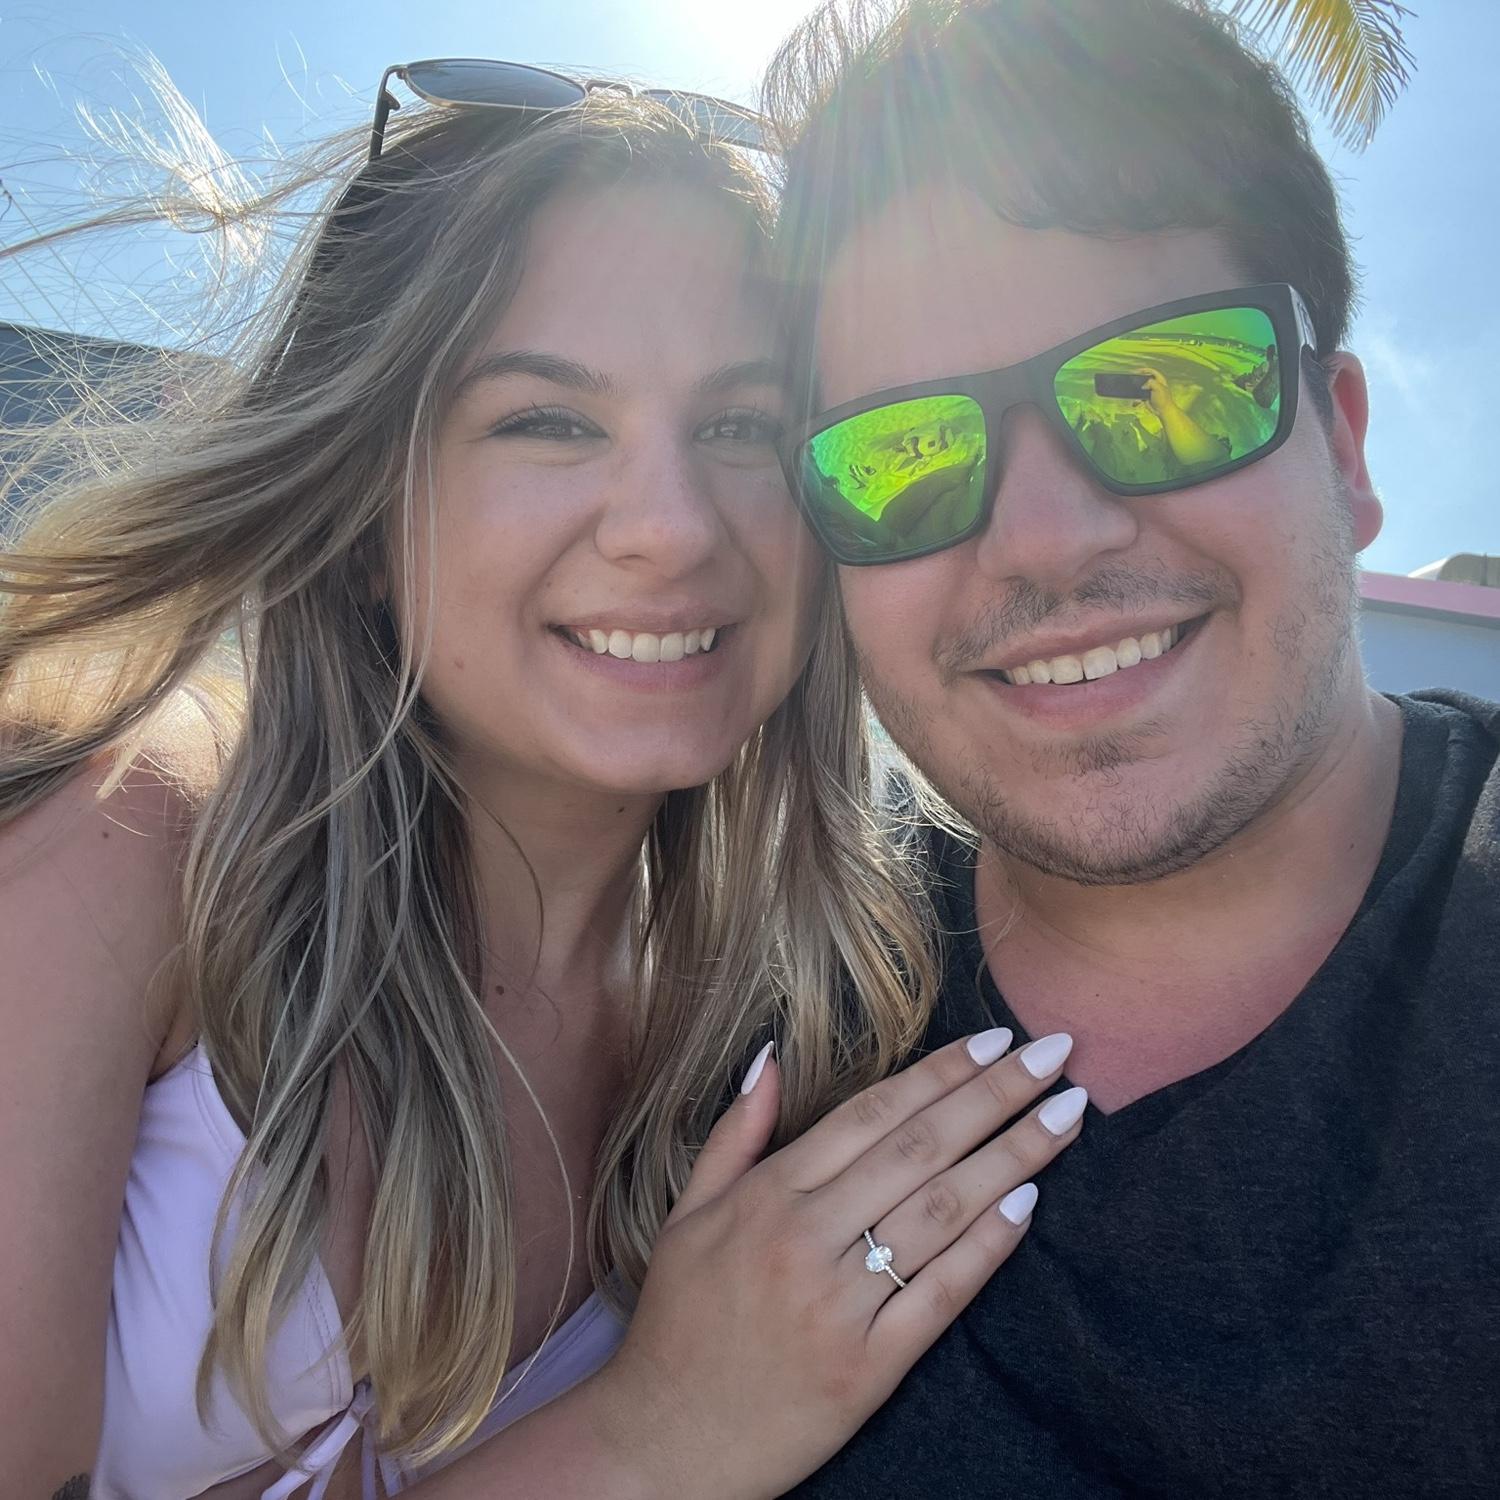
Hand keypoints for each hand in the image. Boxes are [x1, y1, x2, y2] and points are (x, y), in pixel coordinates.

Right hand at [587, 1030, 1084, 1498]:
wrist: (664, 1442)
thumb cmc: (679, 1322)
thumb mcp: (685, 1215)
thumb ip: (734, 1134)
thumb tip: (770, 1055)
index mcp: (765, 1195)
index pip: (872, 1113)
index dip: (939, 1071)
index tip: (996, 1039)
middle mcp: (804, 1239)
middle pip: (919, 1149)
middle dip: (995, 1095)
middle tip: (1057, 1055)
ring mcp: (839, 1304)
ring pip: (940, 1212)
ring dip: (1012, 1156)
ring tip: (1068, 1115)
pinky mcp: (868, 1369)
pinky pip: (940, 1296)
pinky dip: (987, 1247)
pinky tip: (1030, 1203)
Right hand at [1135, 366, 1174, 416]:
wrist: (1163, 410)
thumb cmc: (1162, 398)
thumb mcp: (1158, 387)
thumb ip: (1151, 383)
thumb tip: (1143, 386)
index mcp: (1160, 380)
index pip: (1152, 372)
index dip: (1145, 370)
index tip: (1137, 371)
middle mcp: (1155, 385)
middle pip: (1145, 379)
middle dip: (1139, 380)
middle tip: (1132, 379)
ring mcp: (1150, 392)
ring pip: (1141, 388)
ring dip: (1136, 390)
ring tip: (1131, 391)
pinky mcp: (1147, 398)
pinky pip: (1139, 397)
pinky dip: (1136, 400)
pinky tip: (1135, 403)